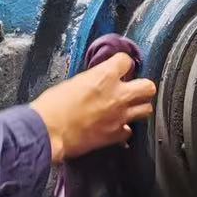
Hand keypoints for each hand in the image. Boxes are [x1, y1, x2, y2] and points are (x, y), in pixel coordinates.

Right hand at [30, 53, 156, 162]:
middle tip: (132, 89)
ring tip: (127, 108)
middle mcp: (118, 95)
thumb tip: (97, 83)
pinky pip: (130, 131)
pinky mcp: (115, 135)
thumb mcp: (73, 82)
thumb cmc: (53, 105)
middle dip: (142, 87)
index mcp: (105, 76)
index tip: (118, 68)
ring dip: (138, 107)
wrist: (48, 131)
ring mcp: (120, 116)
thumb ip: (92, 81)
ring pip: (146, 109)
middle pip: (148, 87)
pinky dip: (124, 129)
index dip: (122, 64)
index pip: (126, 61)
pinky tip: (116, 127)